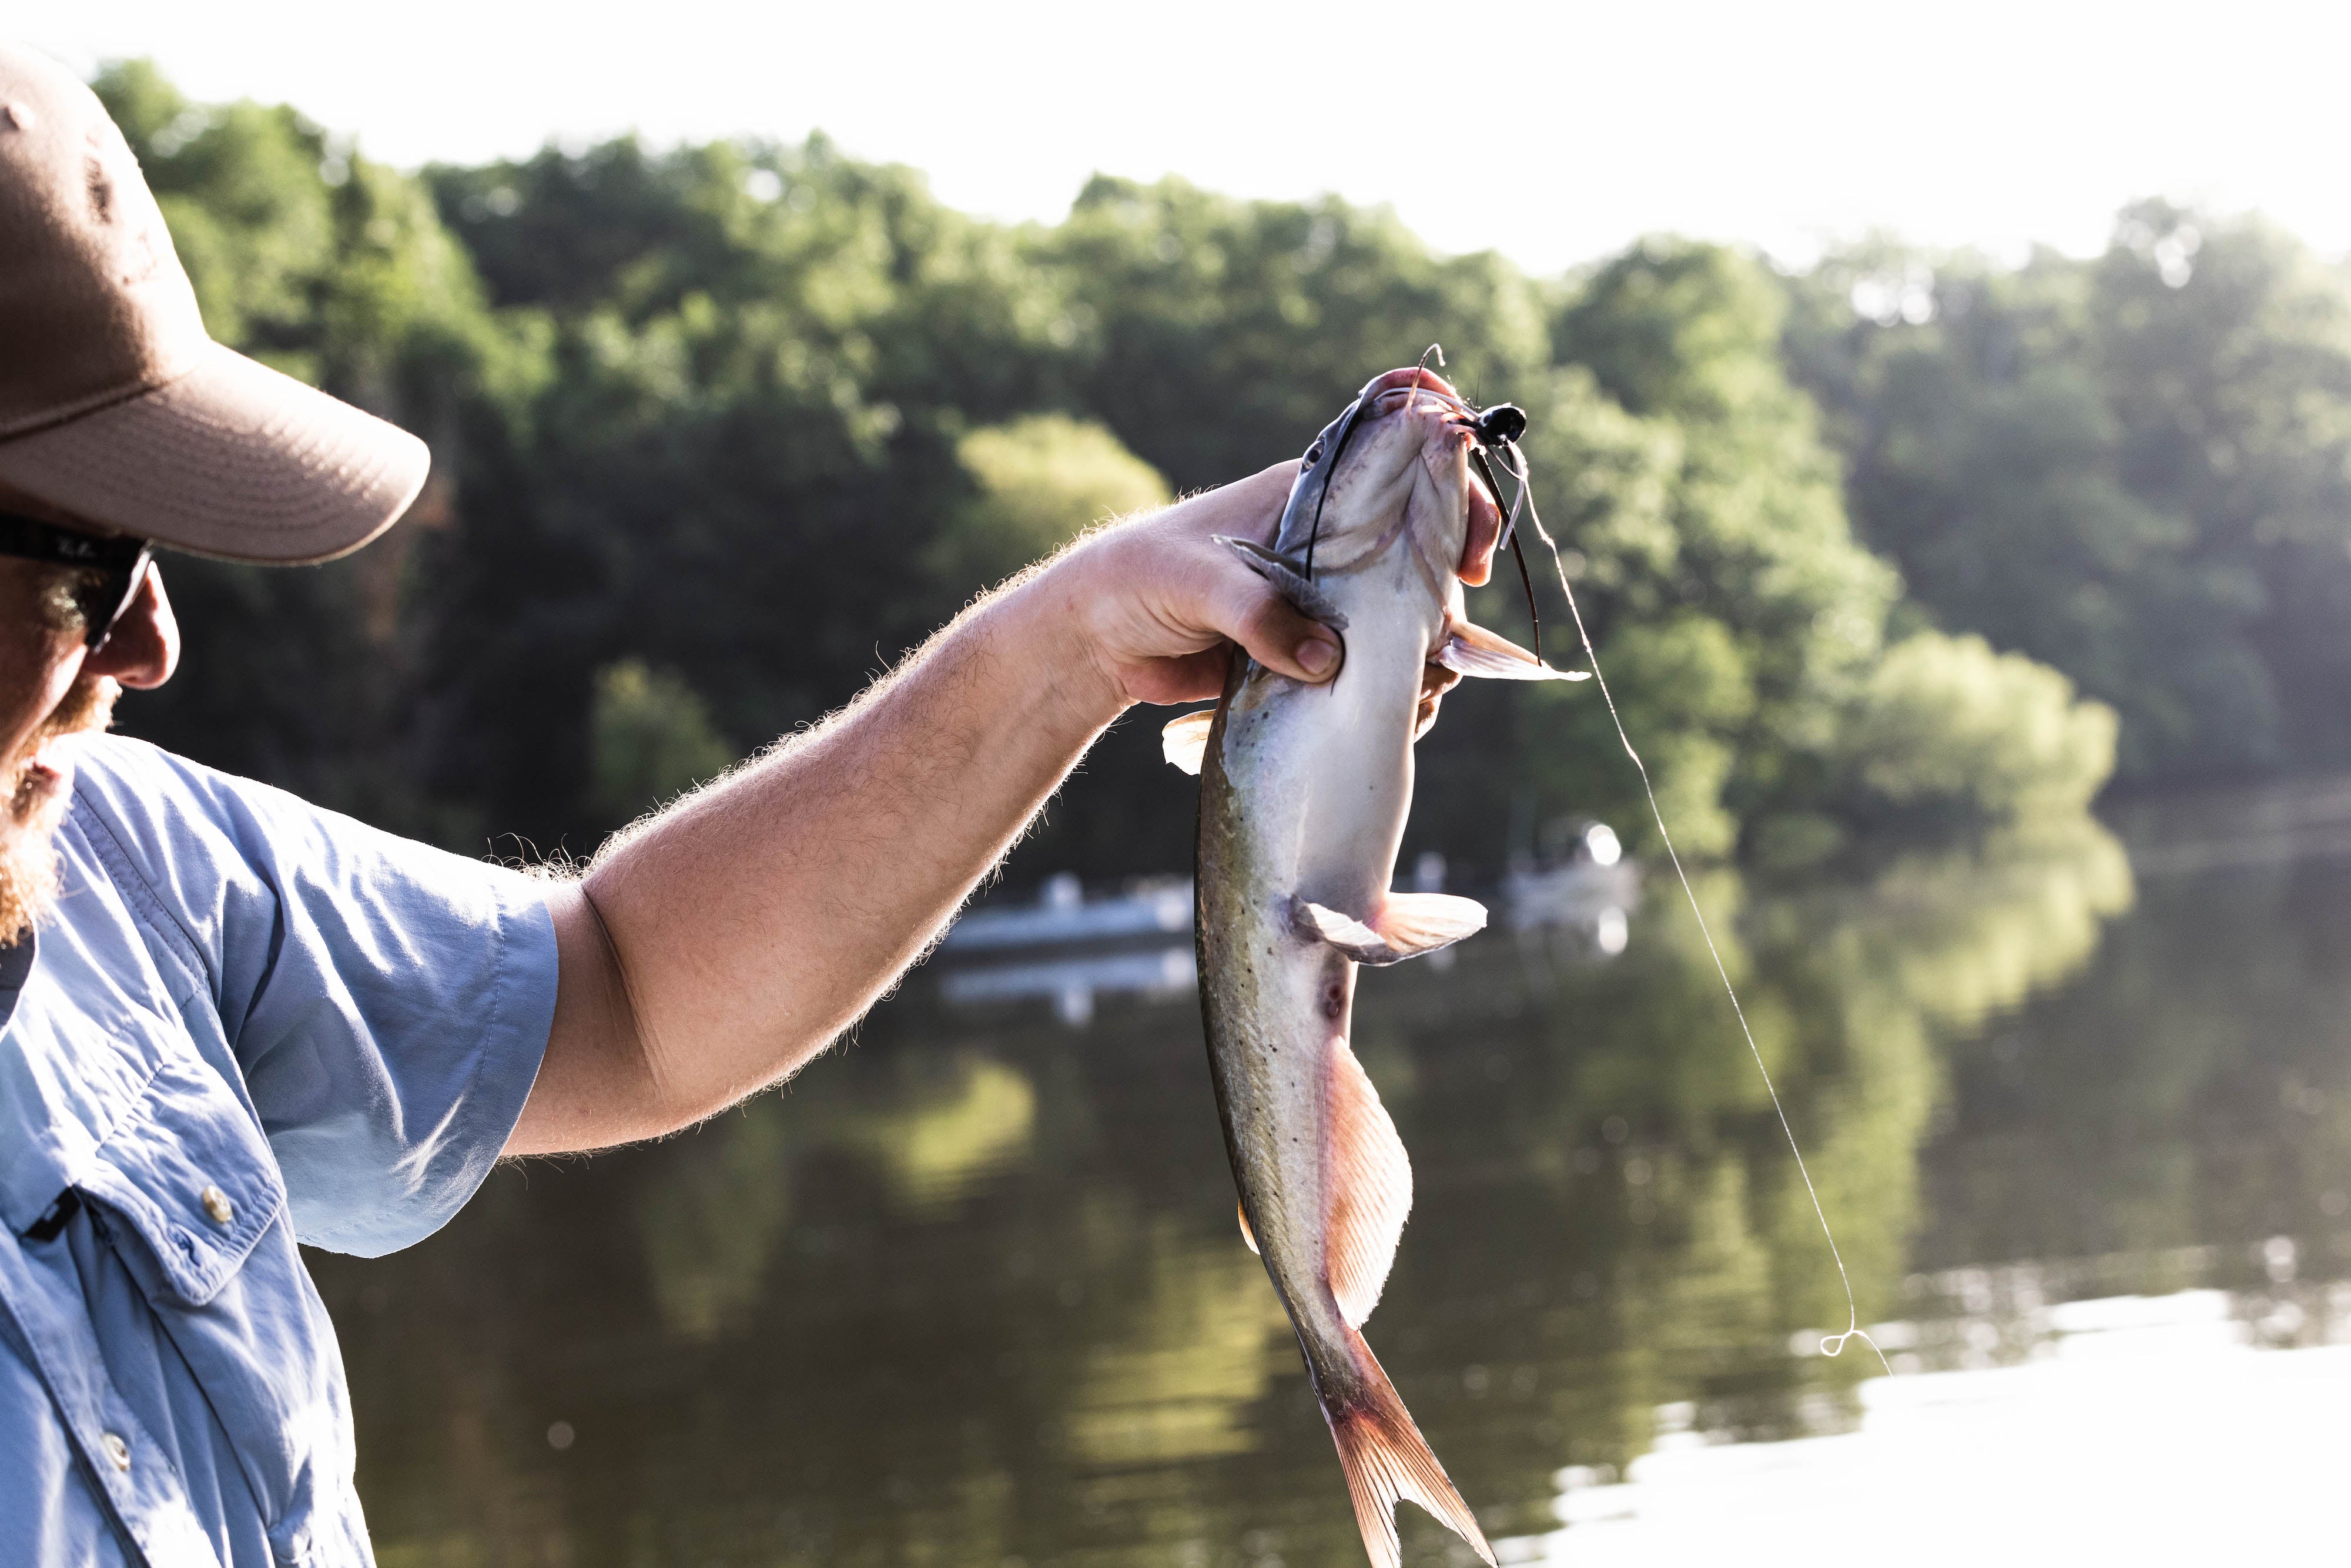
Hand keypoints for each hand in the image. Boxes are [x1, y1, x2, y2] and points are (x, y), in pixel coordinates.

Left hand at [1027, 367, 1503, 720]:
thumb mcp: (1197, 584)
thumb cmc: (1141, 578)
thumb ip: (1258, 614)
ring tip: (1418, 689)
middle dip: (1444, 598)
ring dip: (1424, 655)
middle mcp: (1331, 544)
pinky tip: (1396, 714)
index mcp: (1310, 497)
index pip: (1405, 476)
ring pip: (1405, 621)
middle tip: (1440, 642)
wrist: (1099, 638)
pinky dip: (1391, 693)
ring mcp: (1327, 601)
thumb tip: (1326, 659)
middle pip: (1421, 558)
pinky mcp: (1313, 653)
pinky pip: (1372, 670)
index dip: (1452, 502)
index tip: (1470, 554)